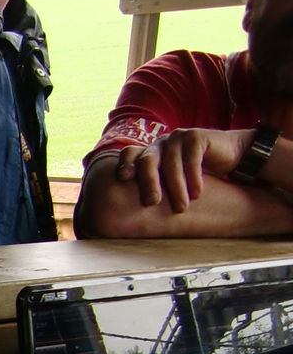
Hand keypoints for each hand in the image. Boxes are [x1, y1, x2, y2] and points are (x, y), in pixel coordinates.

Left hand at [114, 128, 252, 212]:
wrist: (230, 155)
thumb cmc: (194, 174)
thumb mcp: (172, 181)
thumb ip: (155, 188)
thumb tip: (129, 217)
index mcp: (149, 153)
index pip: (130, 154)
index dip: (125, 164)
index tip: (123, 179)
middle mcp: (159, 144)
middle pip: (147, 160)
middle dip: (148, 182)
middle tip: (151, 202)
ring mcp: (177, 138)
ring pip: (171, 163)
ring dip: (176, 187)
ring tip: (181, 208)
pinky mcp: (196, 136)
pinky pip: (191, 159)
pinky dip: (193, 178)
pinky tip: (197, 193)